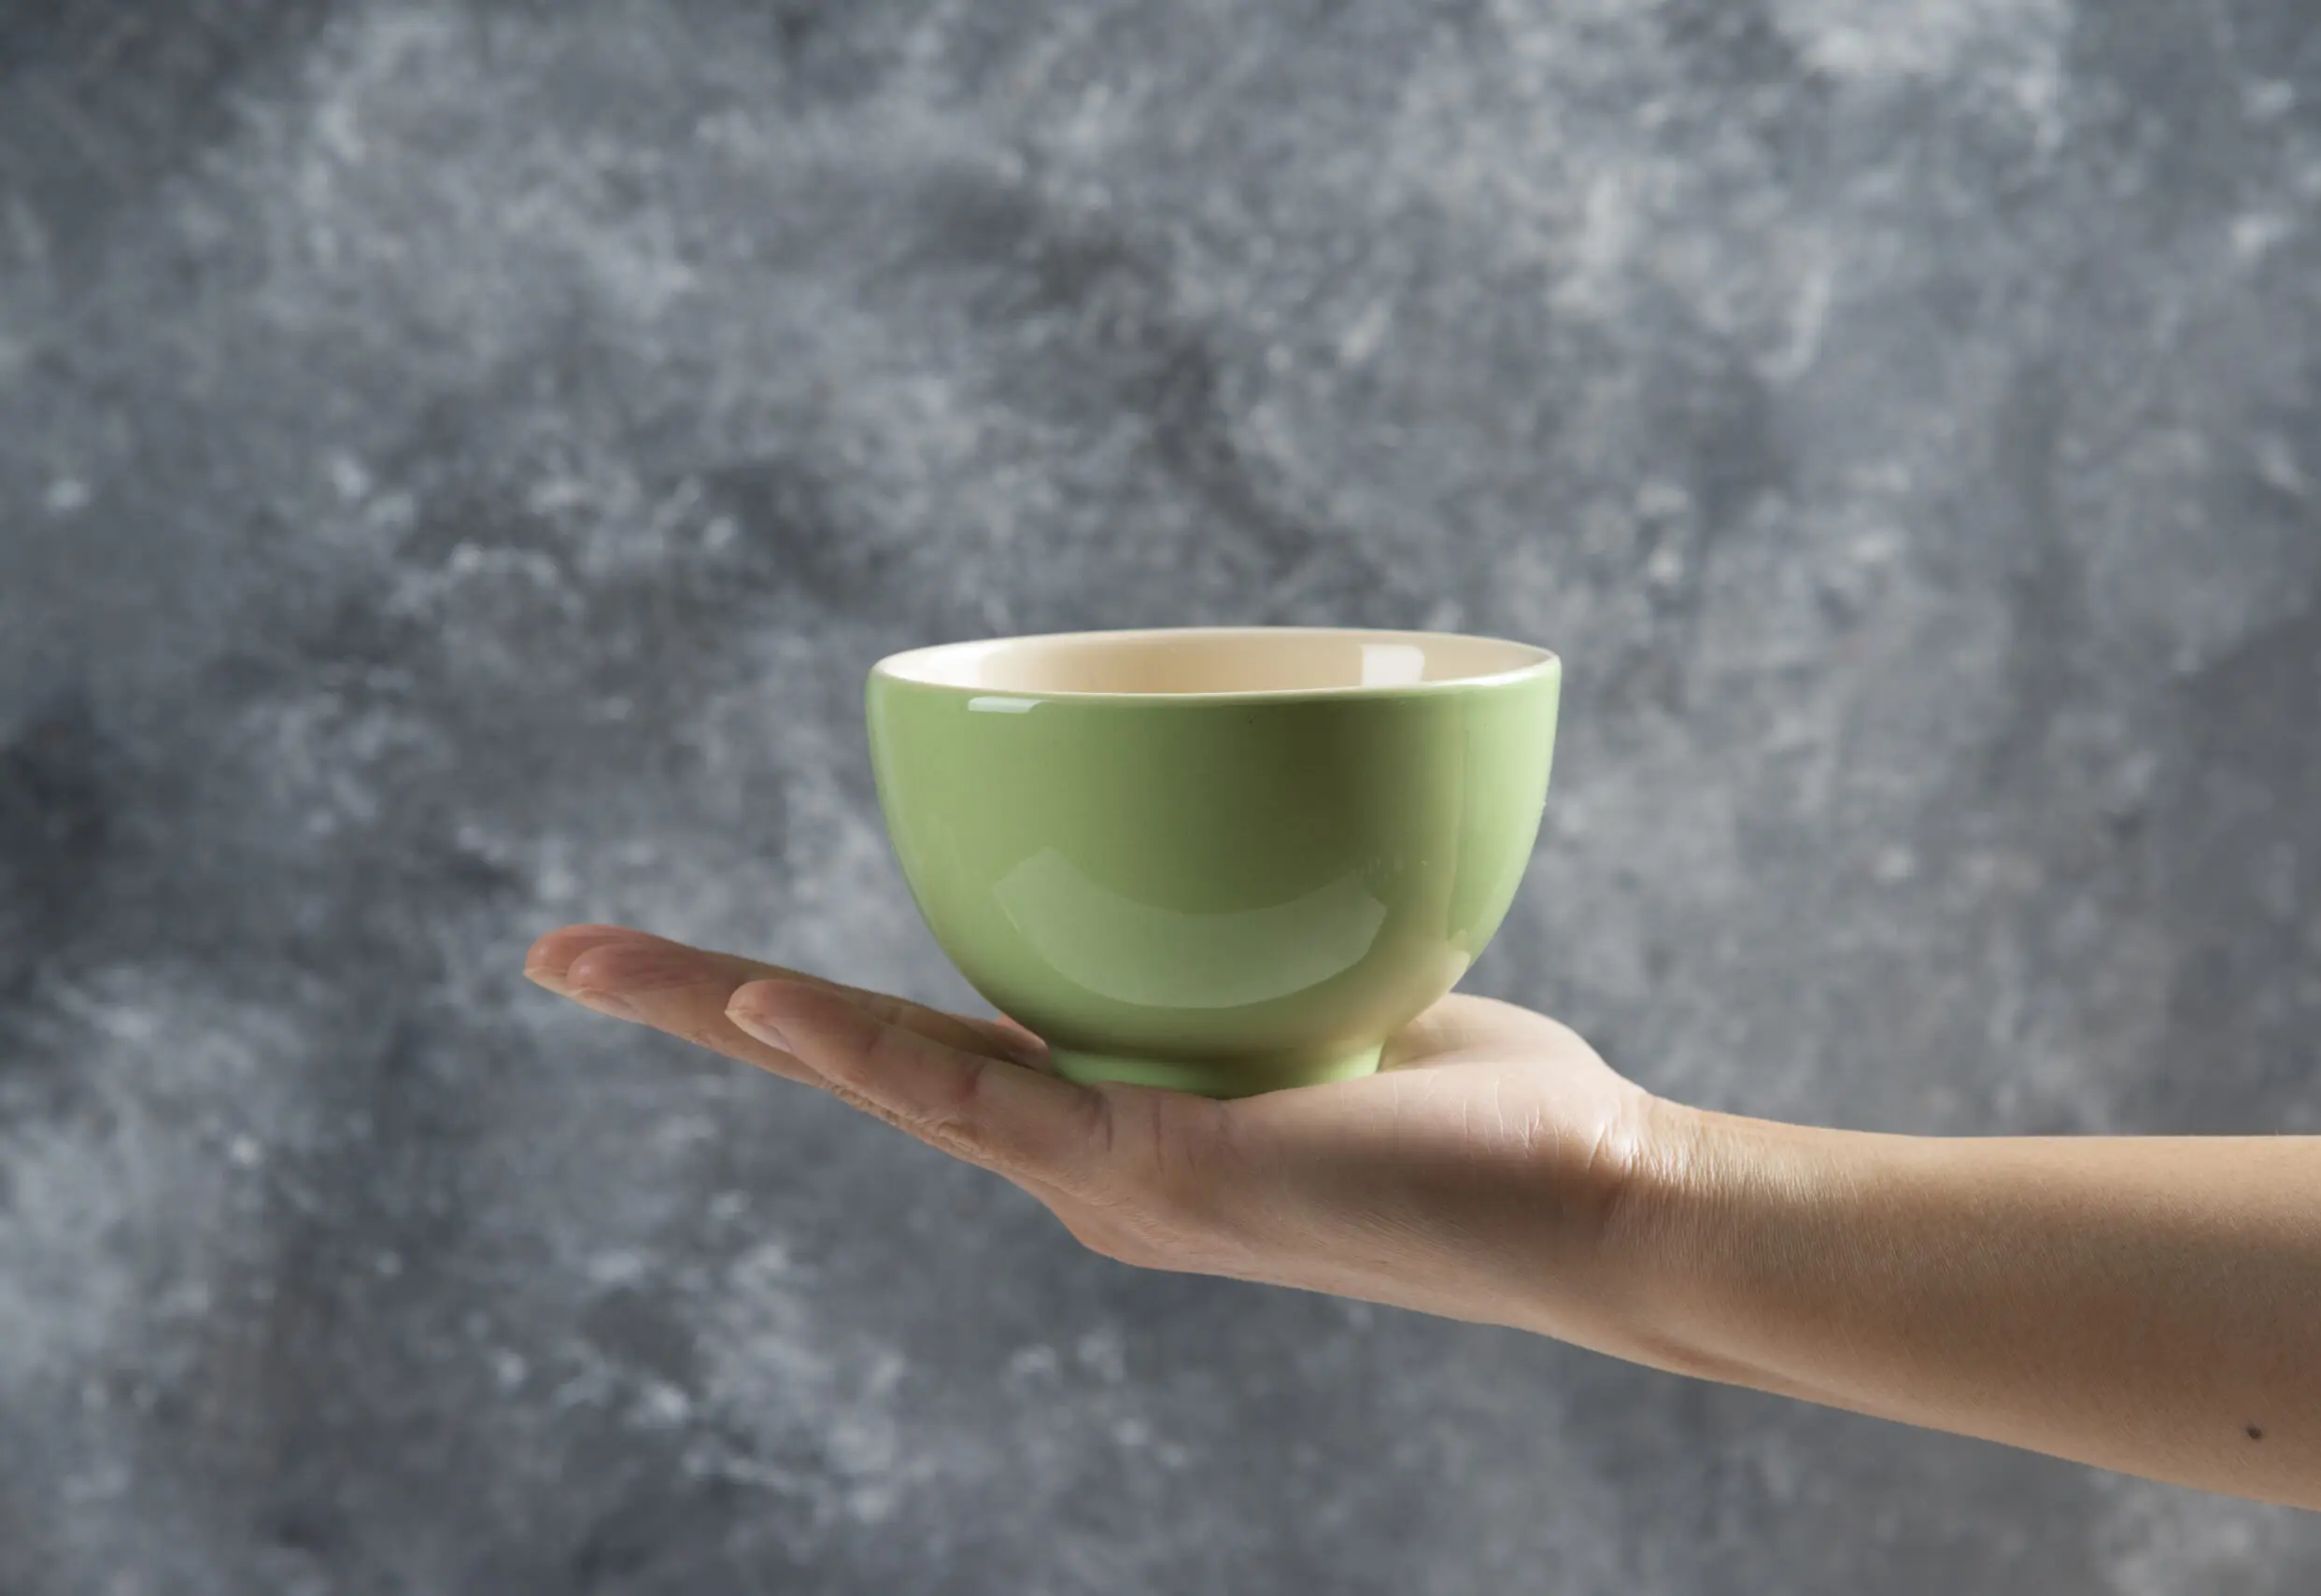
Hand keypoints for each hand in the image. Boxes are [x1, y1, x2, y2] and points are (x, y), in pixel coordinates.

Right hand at [524, 925, 1658, 1336]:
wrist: (1595, 1206)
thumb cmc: (1488, 1111)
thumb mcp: (1332, 999)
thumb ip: (1249, 945)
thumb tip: (1244, 828)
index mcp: (1105, 1122)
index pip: (922, 1049)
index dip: (805, 1005)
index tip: (716, 960)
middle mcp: (1077, 1165)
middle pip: (858, 1066)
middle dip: (705, 1010)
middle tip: (561, 953)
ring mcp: (1099, 1185)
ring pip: (879, 1079)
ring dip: (731, 1016)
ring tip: (597, 963)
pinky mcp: (1147, 1185)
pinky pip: (973, 1099)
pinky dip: (857, 1048)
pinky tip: (761, 1002)